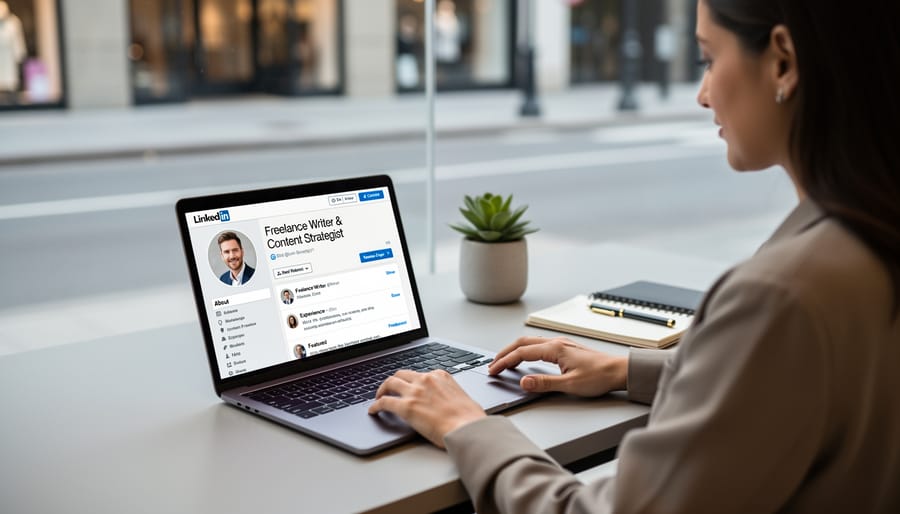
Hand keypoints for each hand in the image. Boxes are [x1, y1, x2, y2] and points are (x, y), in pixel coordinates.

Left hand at [368, 369, 485, 447]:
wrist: (468, 428)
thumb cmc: (470, 418)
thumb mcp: (462, 397)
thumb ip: (449, 395)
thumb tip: (447, 404)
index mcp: (440, 376)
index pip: (419, 374)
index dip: (410, 381)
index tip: (408, 386)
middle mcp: (426, 380)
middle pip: (402, 374)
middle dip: (393, 381)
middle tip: (388, 389)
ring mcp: (415, 392)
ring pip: (390, 383)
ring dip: (382, 389)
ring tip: (378, 397)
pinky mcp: (406, 407)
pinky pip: (384, 403)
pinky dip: (376, 405)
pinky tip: (373, 410)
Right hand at [488, 336, 627, 396]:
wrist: (619, 371)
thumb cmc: (599, 377)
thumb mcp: (570, 385)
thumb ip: (544, 383)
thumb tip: (523, 382)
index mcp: (554, 349)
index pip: (521, 353)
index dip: (505, 362)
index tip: (493, 370)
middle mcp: (556, 343)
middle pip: (522, 343)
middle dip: (505, 353)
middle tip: (493, 365)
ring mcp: (561, 344)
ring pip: (530, 342)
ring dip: (515, 350)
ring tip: (505, 361)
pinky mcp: (566, 348)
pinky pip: (539, 345)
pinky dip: (526, 350)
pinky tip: (526, 358)